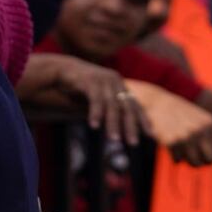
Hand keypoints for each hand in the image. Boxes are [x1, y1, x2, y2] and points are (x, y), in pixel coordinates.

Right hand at [32, 54, 149, 145]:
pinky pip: (95, 100)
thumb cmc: (79, 86)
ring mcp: (103, 80)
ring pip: (112, 106)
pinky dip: (96, 114)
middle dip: (130, 127)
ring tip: (114, 140)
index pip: (135, 105)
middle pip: (126, 108)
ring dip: (113, 124)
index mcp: (119, 85)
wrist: (60, 68)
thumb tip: (118, 125)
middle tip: (133, 143)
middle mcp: (115, 81)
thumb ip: (107, 107)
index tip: (150, 135)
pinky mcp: (90, 81)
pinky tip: (94, 126)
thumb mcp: (97, 96)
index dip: (143, 120)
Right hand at [126, 80, 211, 165]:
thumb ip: (210, 135)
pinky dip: (174, 157)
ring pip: (195, 163)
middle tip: (195, 157)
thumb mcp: (199, 118)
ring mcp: (187, 136)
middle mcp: (201, 130)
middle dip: (203, 161)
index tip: (207, 154)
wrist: (155, 102)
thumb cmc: (178, 112)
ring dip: (188, 161)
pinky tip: (171, 147)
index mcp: (211, 123)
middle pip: (211, 160)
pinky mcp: (171, 141)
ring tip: (183, 152)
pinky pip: (177, 160)